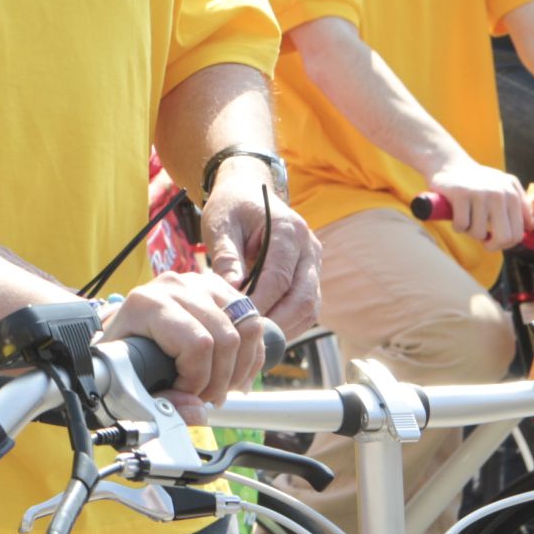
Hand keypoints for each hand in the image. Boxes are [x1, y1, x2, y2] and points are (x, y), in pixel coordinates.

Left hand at [103, 270, 266, 412]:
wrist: (123, 331)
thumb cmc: (122, 356)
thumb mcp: (127, 382)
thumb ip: (157, 404)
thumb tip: (196, 412)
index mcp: (147, 304)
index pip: (198, 344)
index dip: (198, 379)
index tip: (182, 395)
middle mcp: (176, 286)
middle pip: (227, 337)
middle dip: (220, 380)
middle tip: (204, 398)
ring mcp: (200, 283)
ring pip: (248, 326)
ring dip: (241, 368)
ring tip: (221, 388)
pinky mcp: (219, 288)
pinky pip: (253, 321)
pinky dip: (251, 355)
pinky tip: (234, 375)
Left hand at [199, 165, 320, 338]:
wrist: (248, 191)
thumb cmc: (231, 207)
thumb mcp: (220, 223)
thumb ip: (226, 256)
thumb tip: (232, 292)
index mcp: (288, 230)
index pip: (279, 277)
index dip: (260, 303)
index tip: (237, 322)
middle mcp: (309, 247)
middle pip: (303, 298)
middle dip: (277, 323)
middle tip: (248, 341)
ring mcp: (313, 263)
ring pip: (310, 308)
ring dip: (285, 328)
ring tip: (255, 342)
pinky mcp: (309, 276)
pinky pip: (306, 308)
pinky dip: (289, 324)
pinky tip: (264, 333)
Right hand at [425, 156, 533, 249]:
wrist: (450, 164)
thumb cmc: (479, 181)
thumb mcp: (506, 186)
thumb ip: (522, 205)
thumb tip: (531, 228)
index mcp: (512, 194)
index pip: (517, 233)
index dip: (506, 244)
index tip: (495, 240)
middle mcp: (498, 193)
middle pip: (502, 237)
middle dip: (491, 245)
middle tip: (483, 241)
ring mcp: (480, 193)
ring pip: (478, 233)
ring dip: (470, 232)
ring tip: (467, 219)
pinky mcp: (460, 195)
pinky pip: (461, 226)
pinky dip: (457, 226)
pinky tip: (456, 215)